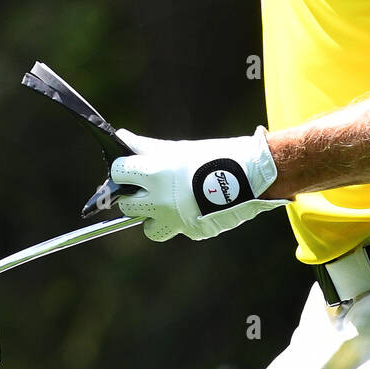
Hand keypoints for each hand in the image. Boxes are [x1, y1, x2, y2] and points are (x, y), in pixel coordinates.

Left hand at [110, 126, 289, 241]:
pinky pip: (176, 230)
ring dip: (152, 217)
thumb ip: (148, 148)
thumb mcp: (179, 148)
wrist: (250, 175)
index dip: (122, 170)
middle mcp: (160, 199)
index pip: (118, 173)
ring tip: (167, 204)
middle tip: (147, 188)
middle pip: (127, 204)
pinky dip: (180, 221)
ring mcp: (174, 219)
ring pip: (147, 227)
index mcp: (155, 172)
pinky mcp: (190, 231)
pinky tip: (193, 207)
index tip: (129, 168)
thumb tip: (123, 137)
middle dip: (134, 196)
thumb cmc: (215, 155)